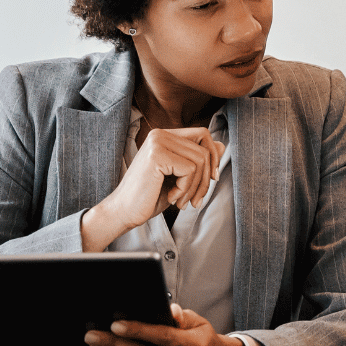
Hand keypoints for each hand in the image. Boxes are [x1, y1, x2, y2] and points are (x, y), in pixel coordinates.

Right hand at [80, 126, 222, 251]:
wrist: (123, 212)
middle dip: (205, 179)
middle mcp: (160, 134)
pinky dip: (186, 189)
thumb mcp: (179, 178)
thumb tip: (222, 145)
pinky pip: (190, 170)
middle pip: (204, 149)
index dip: (212, 157)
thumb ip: (197, 160)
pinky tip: (171, 198)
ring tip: (181, 202)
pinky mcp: (157, 155)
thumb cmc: (149, 197)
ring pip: (200, 160)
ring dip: (195, 187)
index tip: (211, 179)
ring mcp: (157, 142)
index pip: (202, 134)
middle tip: (194, 201)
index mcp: (163, 135)